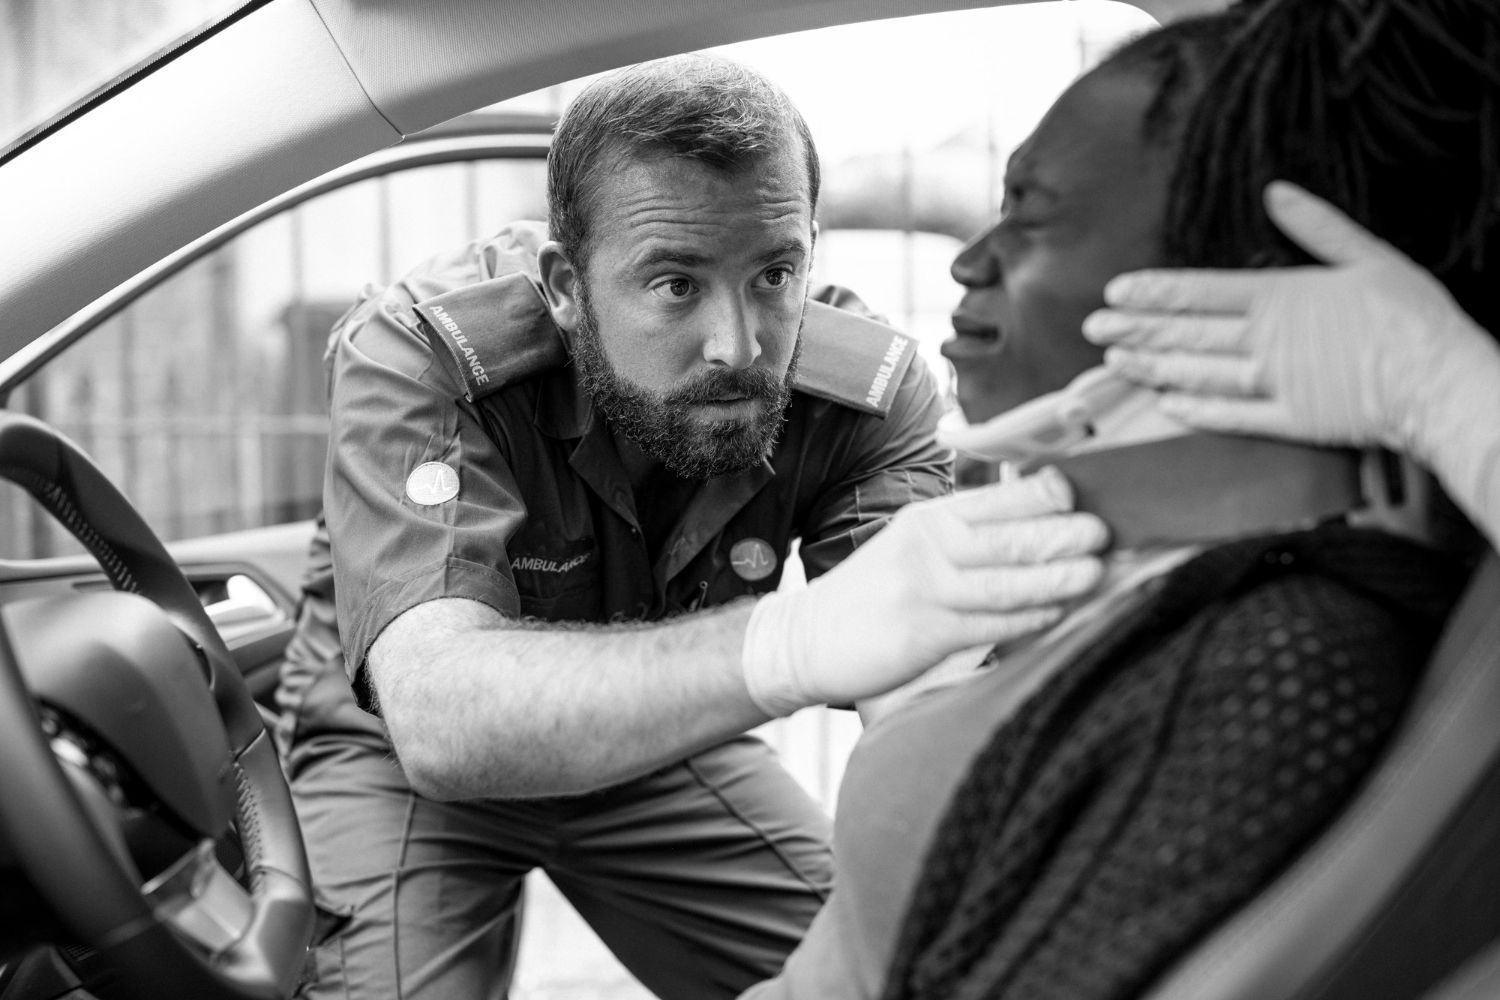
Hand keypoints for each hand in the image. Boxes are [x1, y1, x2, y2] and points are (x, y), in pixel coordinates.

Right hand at [741, 467, 1107, 716]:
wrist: (807, 638)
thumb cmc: (874, 595)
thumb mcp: (914, 548)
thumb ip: (967, 535)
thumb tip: (1039, 520)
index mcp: (931, 519)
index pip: (998, 499)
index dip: (1045, 494)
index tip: (1086, 492)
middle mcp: (929, 546)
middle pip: (1008, 536)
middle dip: (1063, 533)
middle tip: (1106, 531)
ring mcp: (926, 589)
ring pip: (1005, 580)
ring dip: (1057, 576)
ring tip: (1098, 571)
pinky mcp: (925, 632)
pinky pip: (990, 624)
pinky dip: (1029, 617)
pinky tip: (1058, 612)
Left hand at [1081, 181, 1499, 464]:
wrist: (1442, 380)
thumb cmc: (1411, 317)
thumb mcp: (1368, 255)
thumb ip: (1316, 227)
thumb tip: (1276, 192)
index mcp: (1282, 296)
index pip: (1201, 291)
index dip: (1153, 293)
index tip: (1115, 293)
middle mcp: (1267, 340)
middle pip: (1187, 333)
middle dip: (1135, 329)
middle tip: (1093, 328)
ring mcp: (1274, 384)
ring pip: (1199, 373)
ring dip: (1153, 367)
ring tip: (1116, 363)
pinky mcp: (1289, 421)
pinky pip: (1232, 417)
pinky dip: (1197, 411)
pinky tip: (1166, 405)